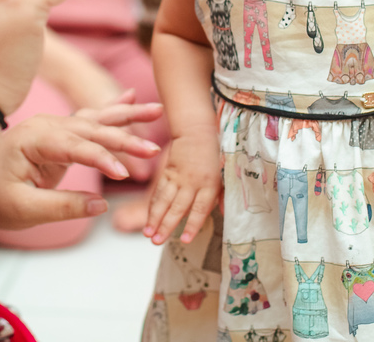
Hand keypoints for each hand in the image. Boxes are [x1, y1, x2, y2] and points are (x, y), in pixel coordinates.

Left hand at [0, 102, 163, 229]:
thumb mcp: (22, 210)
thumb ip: (62, 207)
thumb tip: (101, 205)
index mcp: (33, 139)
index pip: (75, 146)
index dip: (100, 159)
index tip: (123, 175)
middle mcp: (45, 125)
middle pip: (91, 129)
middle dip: (124, 137)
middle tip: (153, 150)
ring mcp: (53, 126)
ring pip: (96, 119)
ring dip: (127, 116)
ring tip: (157, 108)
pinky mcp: (59, 134)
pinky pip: (90, 118)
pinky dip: (112, 109)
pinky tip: (130, 95)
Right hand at [143, 128, 220, 245]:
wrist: (196, 130)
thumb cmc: (214, 153)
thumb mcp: (225, 173)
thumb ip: (223, 194)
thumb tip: (224, 213)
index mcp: (209, 183)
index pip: (200, 208)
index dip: (192, 224)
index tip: (185, 240)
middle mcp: (191, 181)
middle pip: (177, 207)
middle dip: (166, 226)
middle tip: (157, 241)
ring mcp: (177, 177)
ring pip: (164, 200)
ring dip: (154, 218)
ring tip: (148, 234)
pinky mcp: (167, 173)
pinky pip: (158, 191)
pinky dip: (152, 206)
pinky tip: (148, 219)